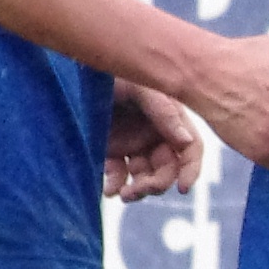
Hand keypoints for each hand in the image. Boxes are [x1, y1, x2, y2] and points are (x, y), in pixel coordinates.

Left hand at [105, 83, 202, 200]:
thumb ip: (165, 113)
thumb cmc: (115, 73)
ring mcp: (133, 144)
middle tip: (139, 189)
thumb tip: (186, 142)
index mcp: (171, 119)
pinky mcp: (111, 150)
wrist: (77, 73)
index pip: (190, 149)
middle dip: (157, 184)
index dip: (191, 170)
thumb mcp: (142, 88)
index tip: (183, 188)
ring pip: (144, 177)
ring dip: (138, 191)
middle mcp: (155, 135)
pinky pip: (118, 175)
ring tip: (123, 195)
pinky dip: (116, 186)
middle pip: (167, 170)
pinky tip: (109, 189)